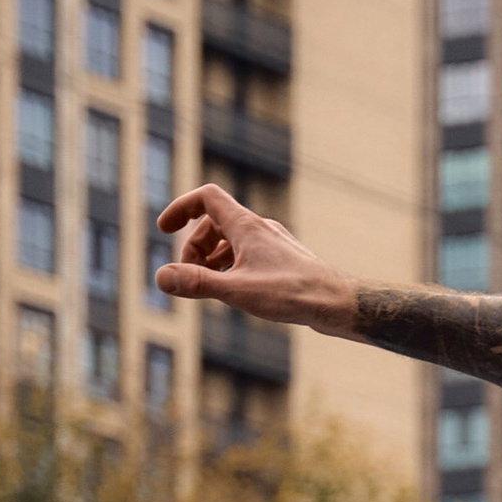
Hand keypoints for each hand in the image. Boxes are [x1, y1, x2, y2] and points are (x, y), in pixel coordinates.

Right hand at [154, 182, 357, 331]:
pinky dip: (235, 267)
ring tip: (210, 285)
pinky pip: (251, 255)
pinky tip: (237, 290)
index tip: (164, 230)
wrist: (341, 304)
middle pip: (215, 223)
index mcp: (246, 226)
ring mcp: (275, 244)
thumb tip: (160, 279)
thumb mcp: (238, 290)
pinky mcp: (287, 261)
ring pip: (234, 241)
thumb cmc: (294, 294)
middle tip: (191, 276)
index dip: (180, 208)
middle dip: (195, 246)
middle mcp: (261, 228)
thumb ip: (198, 283)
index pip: (205, 197)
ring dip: (214, 258)